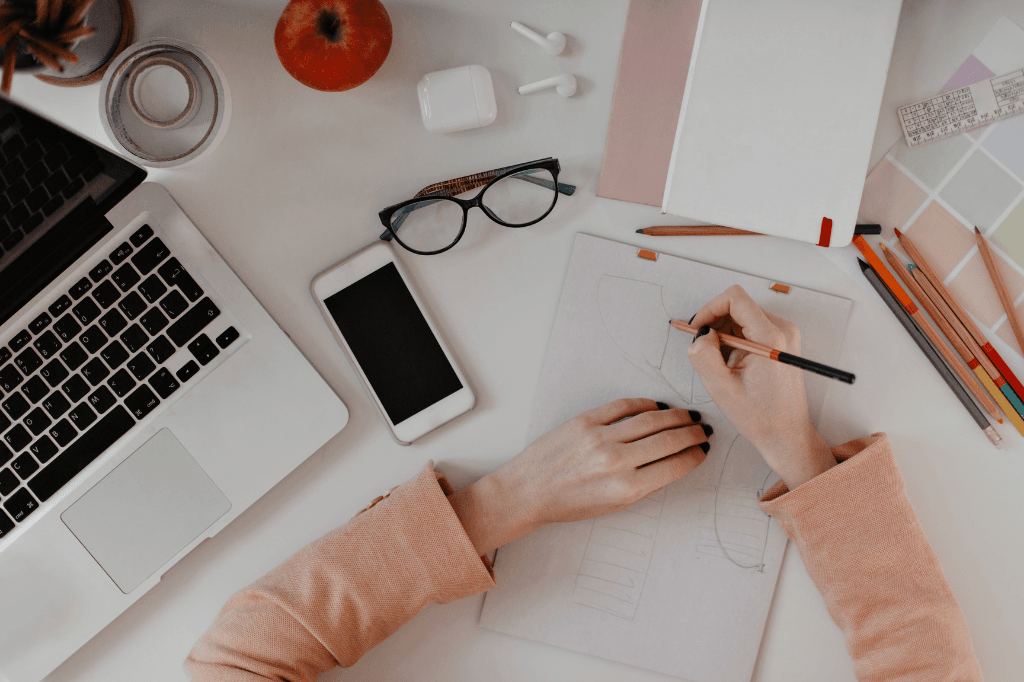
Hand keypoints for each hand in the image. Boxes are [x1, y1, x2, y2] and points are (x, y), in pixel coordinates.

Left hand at [448, 399, 709, 555]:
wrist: (529, 491)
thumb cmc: (569, 504)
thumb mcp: (612, 506)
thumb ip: (643, 485)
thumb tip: (672, 462)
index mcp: (626, 489)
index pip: (674, 466)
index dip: (694, 456)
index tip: (703, 450)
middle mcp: (616, 461)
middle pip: (668, 440)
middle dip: (691, 433)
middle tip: (702, 429)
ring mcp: (600, 437)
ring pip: (651, 420)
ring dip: (675, 416)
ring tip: (687, 416)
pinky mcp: (585, 420)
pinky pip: (623, 406)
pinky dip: (644, 404)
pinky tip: (657, 406)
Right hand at [687, 285, 835, 490]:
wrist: (787, 435)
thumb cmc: (760, 417)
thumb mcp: (721, 388)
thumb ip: (703, 355)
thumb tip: (700, 333)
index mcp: (770, 338)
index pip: (734, 298)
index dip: (709, 309)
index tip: (697, 330)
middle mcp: (782, 330)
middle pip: (737, 305)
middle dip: (714, 324)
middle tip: (704, 351)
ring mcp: (784, 335)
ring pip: (741, 316)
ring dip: (723, 333)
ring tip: (720, 363)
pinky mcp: (781, 342)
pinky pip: (749, 327)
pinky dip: (733, 340)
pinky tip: (732, 364)